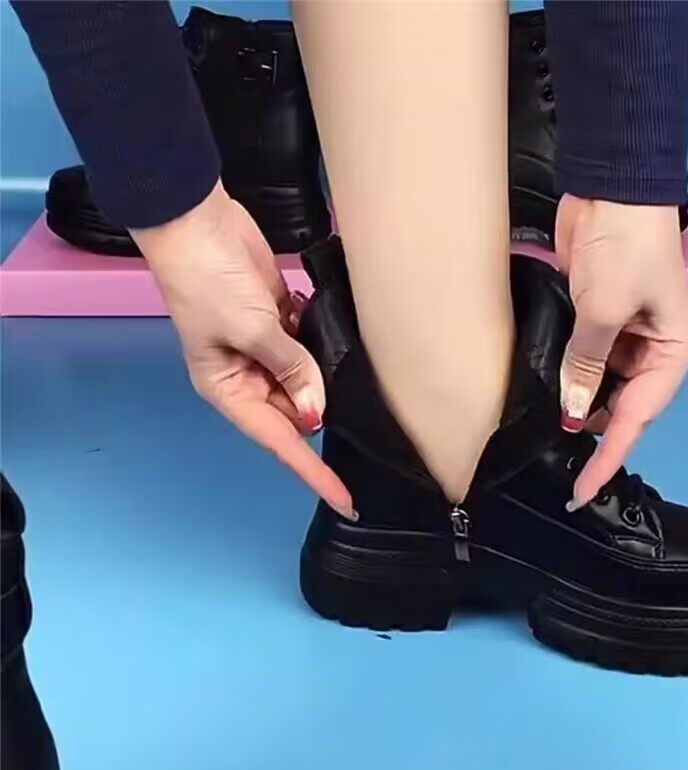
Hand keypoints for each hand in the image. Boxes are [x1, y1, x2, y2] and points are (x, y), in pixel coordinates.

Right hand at [130, 181, 355, 519]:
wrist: (197, 220)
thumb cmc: (209, 281)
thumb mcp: (251, 330)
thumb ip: (291, 370)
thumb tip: (316, 413)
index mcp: (229, 389)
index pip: (279, 440)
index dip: (313, 472)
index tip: (345, 500)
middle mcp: (246, 376)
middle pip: (295, 410)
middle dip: (323, 409)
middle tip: (359, 409)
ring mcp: (263, 348)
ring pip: (305, 379)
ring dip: (324, 376)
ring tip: (354, 379)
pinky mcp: (277, 320)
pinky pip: (307, 345)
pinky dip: (320, 343)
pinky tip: (332, 336)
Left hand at [555, 194, 687, 509]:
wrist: (610, 189)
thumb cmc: (623, 248)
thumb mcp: (605, 310)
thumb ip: (586, 364)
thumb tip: (572, 412)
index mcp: (671, 352)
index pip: (638, 416)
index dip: (608, 454)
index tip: (582, 488)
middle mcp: (651, 351)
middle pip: (619, 406)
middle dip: (588, 429)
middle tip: (551, 457)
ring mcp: (622, 336)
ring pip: (598, 386)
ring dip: (574, 402)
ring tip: (542, 428)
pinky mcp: (596, 321)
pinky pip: (583, 362)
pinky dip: (566, 376)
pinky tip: (545, 392)